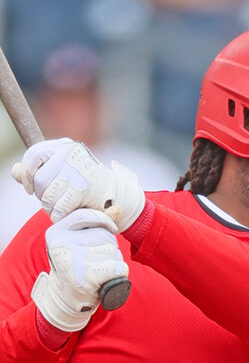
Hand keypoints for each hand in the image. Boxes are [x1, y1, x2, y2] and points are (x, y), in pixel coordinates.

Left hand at [12, 138, 144, 231]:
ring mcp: (77, 171)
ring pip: (46, 196)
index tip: (29, 188)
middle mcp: (71, 154)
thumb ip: (38, 170)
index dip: (27, 175)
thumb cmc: (88, 185)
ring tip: (64, 206)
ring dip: (51, 207)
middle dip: (42, 195)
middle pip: (38, 179)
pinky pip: (58, 208)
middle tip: (55, 199)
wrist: (119, 198)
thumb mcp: (63, 172)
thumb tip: (15, 172)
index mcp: (66, 146)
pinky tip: (69, 213)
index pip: (33, 156)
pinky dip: (60, 216)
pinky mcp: (82, 189)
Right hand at [31, 208, 128, 331]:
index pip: (86, 215)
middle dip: (109, 248)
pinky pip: (118, 267)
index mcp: (56, 233)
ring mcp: (72, 262)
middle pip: (104, 236)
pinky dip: (119, 274)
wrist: (65, 301)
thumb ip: (92, 226)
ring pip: (113, 252)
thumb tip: (118, 208)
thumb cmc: (76, 267)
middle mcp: (61, 245)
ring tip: (98, 271)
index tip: (112, 229)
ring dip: (114, 261)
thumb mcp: (76, 243)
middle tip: (95, 263)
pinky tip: (105, 280)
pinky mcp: (86, 279)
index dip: (104, 220)